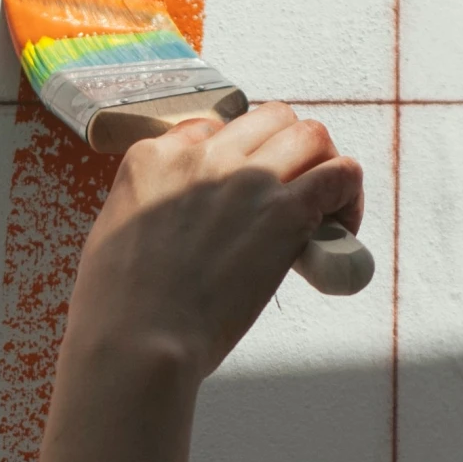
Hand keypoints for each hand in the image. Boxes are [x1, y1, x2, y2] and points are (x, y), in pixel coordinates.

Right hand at [63, 102, 365, 384]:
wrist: (137, 341)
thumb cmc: (118, 308)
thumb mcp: (114, 231)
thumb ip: (151, 208)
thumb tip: (182, 221)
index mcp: (153, 157)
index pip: (211, 130)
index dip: (234, 159)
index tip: (241, 191)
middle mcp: (202, 156)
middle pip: (268, 120)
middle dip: (285, 149)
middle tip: (290, 191)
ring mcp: (246, 179)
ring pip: (310, 135)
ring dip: (321, 164)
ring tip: (322, 208)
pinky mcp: (286, 212)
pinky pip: (340, 173)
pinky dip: (348, 194)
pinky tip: (339, 227)